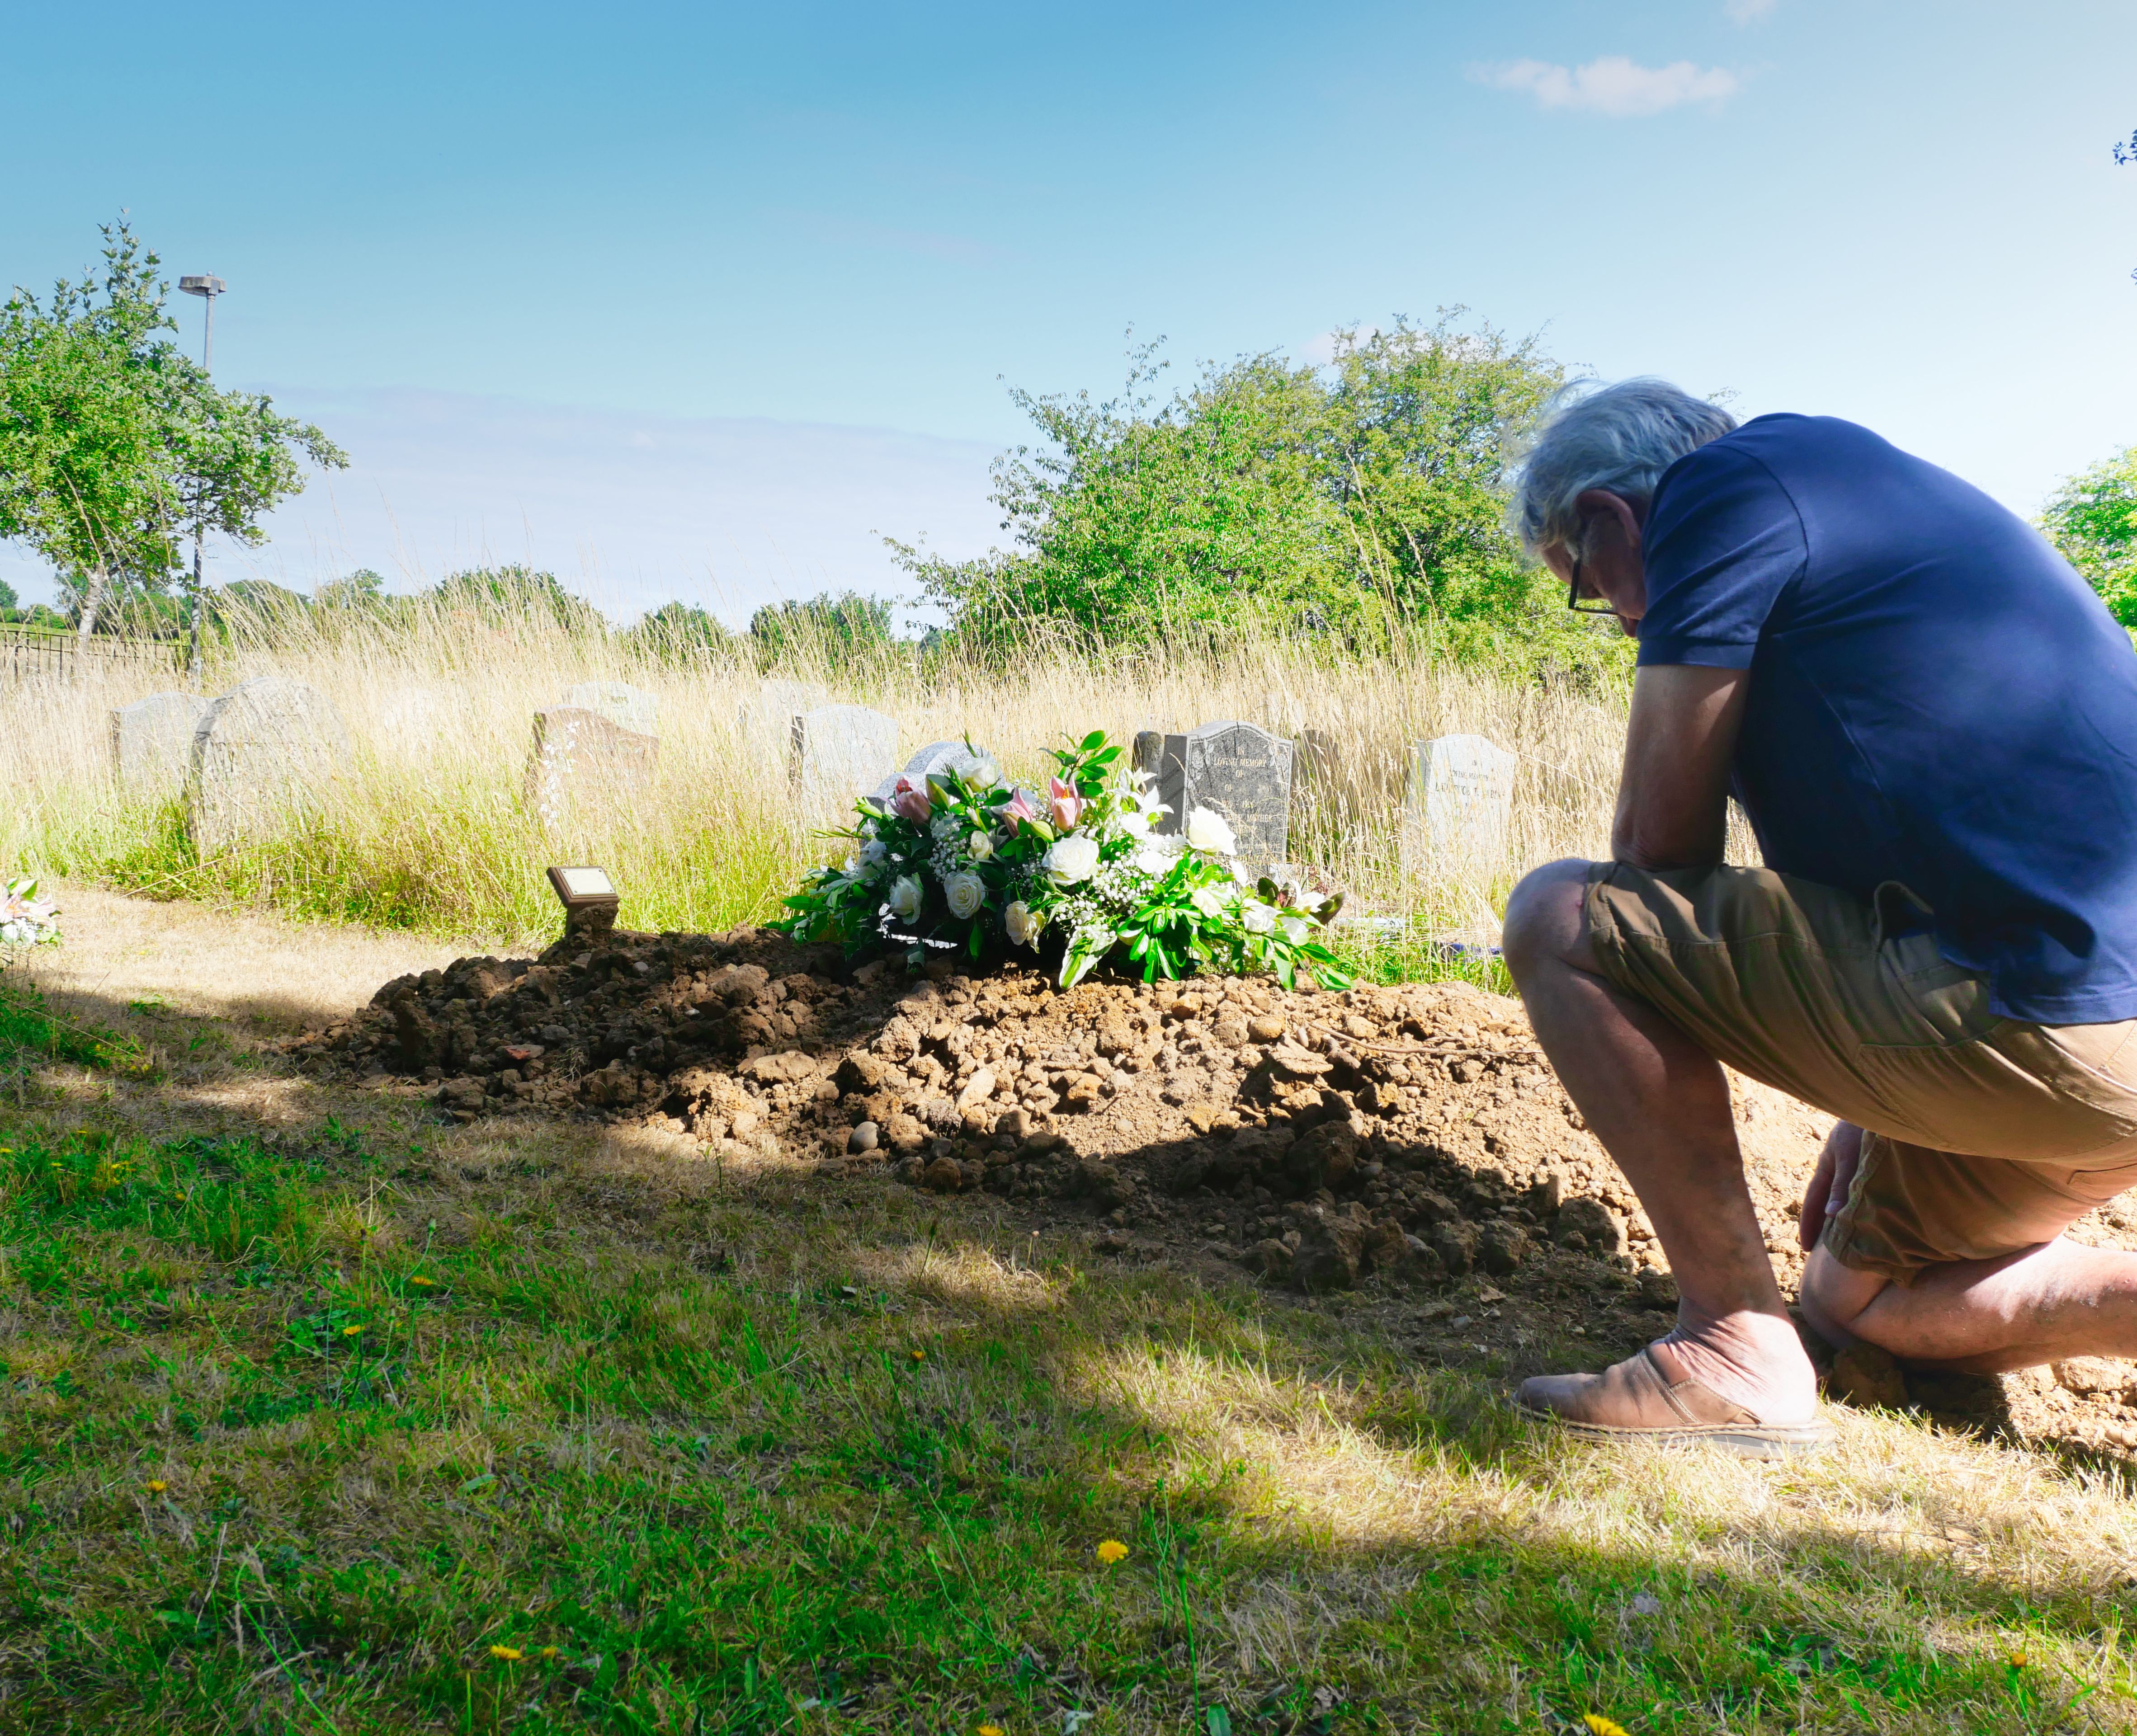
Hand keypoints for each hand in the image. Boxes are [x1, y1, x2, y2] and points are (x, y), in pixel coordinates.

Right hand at [1798, 1122, 1863, 1251]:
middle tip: (1823, 1252)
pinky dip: (1861, 1208)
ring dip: (1844, 1218)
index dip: (1809, 1224)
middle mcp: (1838, 1169)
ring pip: (1846, 1198)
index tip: (1806, 1248)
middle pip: (1827, 1202)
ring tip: (1846, 1243)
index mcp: (1827, 1166)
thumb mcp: (1850, 1156)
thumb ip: (1842, 1185)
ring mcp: (1854, 1167)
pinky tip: (1870, 1219)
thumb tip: (1831, 1216)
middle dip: (1824, 1226)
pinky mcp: (1873, 1166)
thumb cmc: (1863, 1128)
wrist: (1883, 1105)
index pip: (1813, 1201)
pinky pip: (1862, 1193)